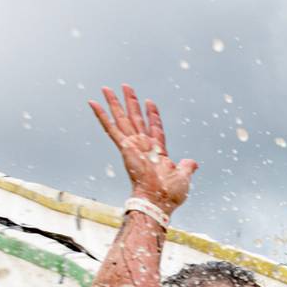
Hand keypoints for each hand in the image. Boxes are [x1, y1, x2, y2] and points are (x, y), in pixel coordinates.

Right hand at [89, 84, 196, 213]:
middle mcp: (143, 146)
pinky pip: (111, 128)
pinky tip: (93, 103)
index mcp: (157, 151)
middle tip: (125, 86)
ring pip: (122, 118)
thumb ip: (187, 167)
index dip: (153, 115)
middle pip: (135, 118)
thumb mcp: (183, 176)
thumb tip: (193, 163)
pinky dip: (101, 115)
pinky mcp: (124, 147)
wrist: (158, 200)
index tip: (150, 102)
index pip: (155, 128)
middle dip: (130, 102)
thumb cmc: (169, 193)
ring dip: (115, 103)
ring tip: (107, 88)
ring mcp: (132, 145)